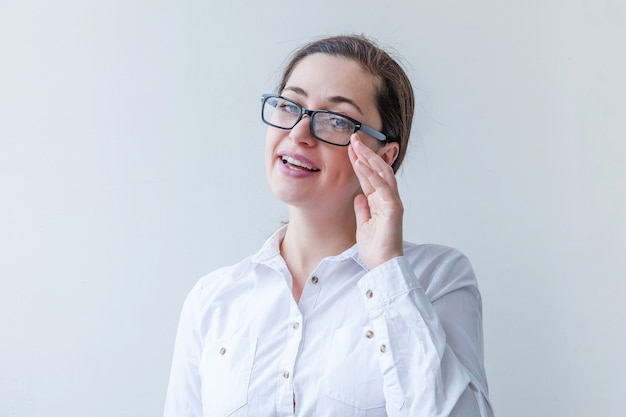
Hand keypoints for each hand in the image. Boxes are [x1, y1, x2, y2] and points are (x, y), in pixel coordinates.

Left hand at [348, 134, 403, 269]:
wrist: (383, 265)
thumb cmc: (375, 248)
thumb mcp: (363, 224)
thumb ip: (362, 209)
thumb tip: (358, 196)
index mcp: (380, 202)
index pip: (370, 177)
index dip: (360, 162)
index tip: (350, 148)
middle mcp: (388, 199)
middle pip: (378, 170)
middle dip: (366, 153)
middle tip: (354, 138)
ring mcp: (392, 202)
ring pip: (382, 173)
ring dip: (369, 158)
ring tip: (357, 145)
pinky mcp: (394, 208)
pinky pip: (382, 187)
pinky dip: (372, 174)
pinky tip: (361, 164)